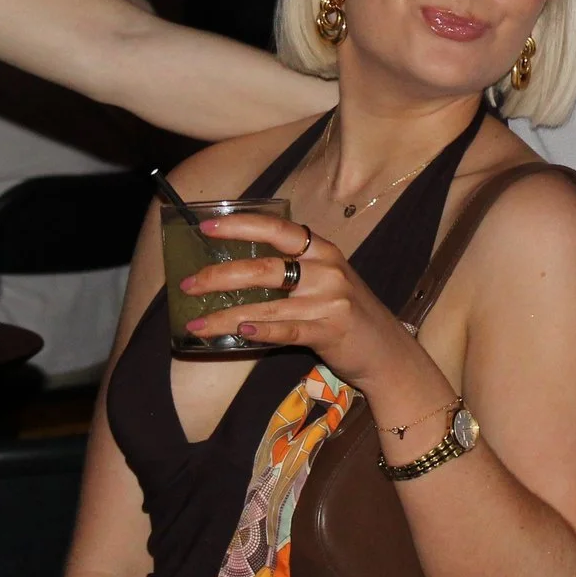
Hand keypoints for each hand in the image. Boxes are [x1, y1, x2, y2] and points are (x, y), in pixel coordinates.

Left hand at [180, 213, 437, 393]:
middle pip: (265, 267)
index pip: (278, 229)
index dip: (240, 225)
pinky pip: (288, 330)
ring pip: (267, 305)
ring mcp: (329, 301)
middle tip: (187, 284)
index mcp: (323, 250)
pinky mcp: (330, 332)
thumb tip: (238, 269)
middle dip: (220, 275)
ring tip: (196, 323)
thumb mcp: (328, 280)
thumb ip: (296, 269)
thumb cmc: (350, 313)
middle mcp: (327, 270)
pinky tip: (239, 332)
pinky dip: (262, 331)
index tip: (205, 227)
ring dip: (225, 315)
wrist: (388, 352)